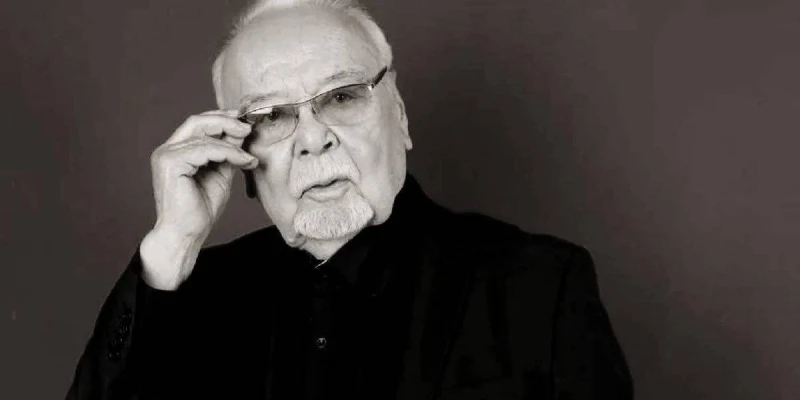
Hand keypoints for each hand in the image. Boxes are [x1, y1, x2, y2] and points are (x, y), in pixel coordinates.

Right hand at [140, 110, 256, 289]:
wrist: (186, 235)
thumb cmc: (200, 210)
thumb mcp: (220, 174)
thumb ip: (227, 153)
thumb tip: (242, 132)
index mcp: (176, 151)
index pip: (198, 124)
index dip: (221, 118)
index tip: (245, 121)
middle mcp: (167, 150)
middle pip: (197, 121)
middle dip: (226, 121)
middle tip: (248, 127)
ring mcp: (166, 155)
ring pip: (204, 135)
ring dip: (232, 143)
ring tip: (249, 156)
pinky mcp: (171, 163)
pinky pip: (204, 149)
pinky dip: (227, 152)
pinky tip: (242, 160)